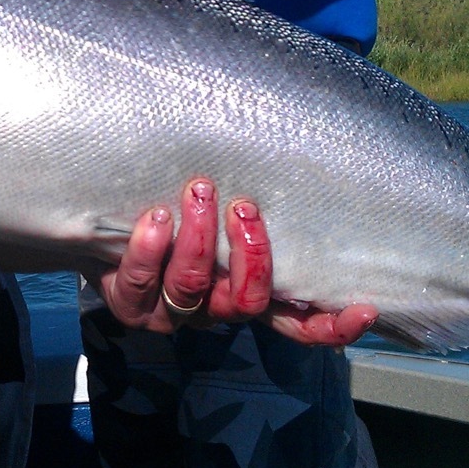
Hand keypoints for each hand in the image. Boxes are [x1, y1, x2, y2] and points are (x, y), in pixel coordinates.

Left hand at [91, 178, 376, 343]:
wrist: (106, 221)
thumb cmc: (180, 205)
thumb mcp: (222, 205)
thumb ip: (254, 198)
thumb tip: (300, 142)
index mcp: (247, 294)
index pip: (299, 325)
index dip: (331, 326)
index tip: (362, 307)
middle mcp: (215, 310)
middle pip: (246, 302)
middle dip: (250, 255)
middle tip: (243, 206)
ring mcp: (172, 313)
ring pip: (193, 290)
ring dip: (198, 239)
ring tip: (197, 192)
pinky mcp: (130, 305)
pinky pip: (140, 284)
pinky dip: (149, 249)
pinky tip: (154, 218)